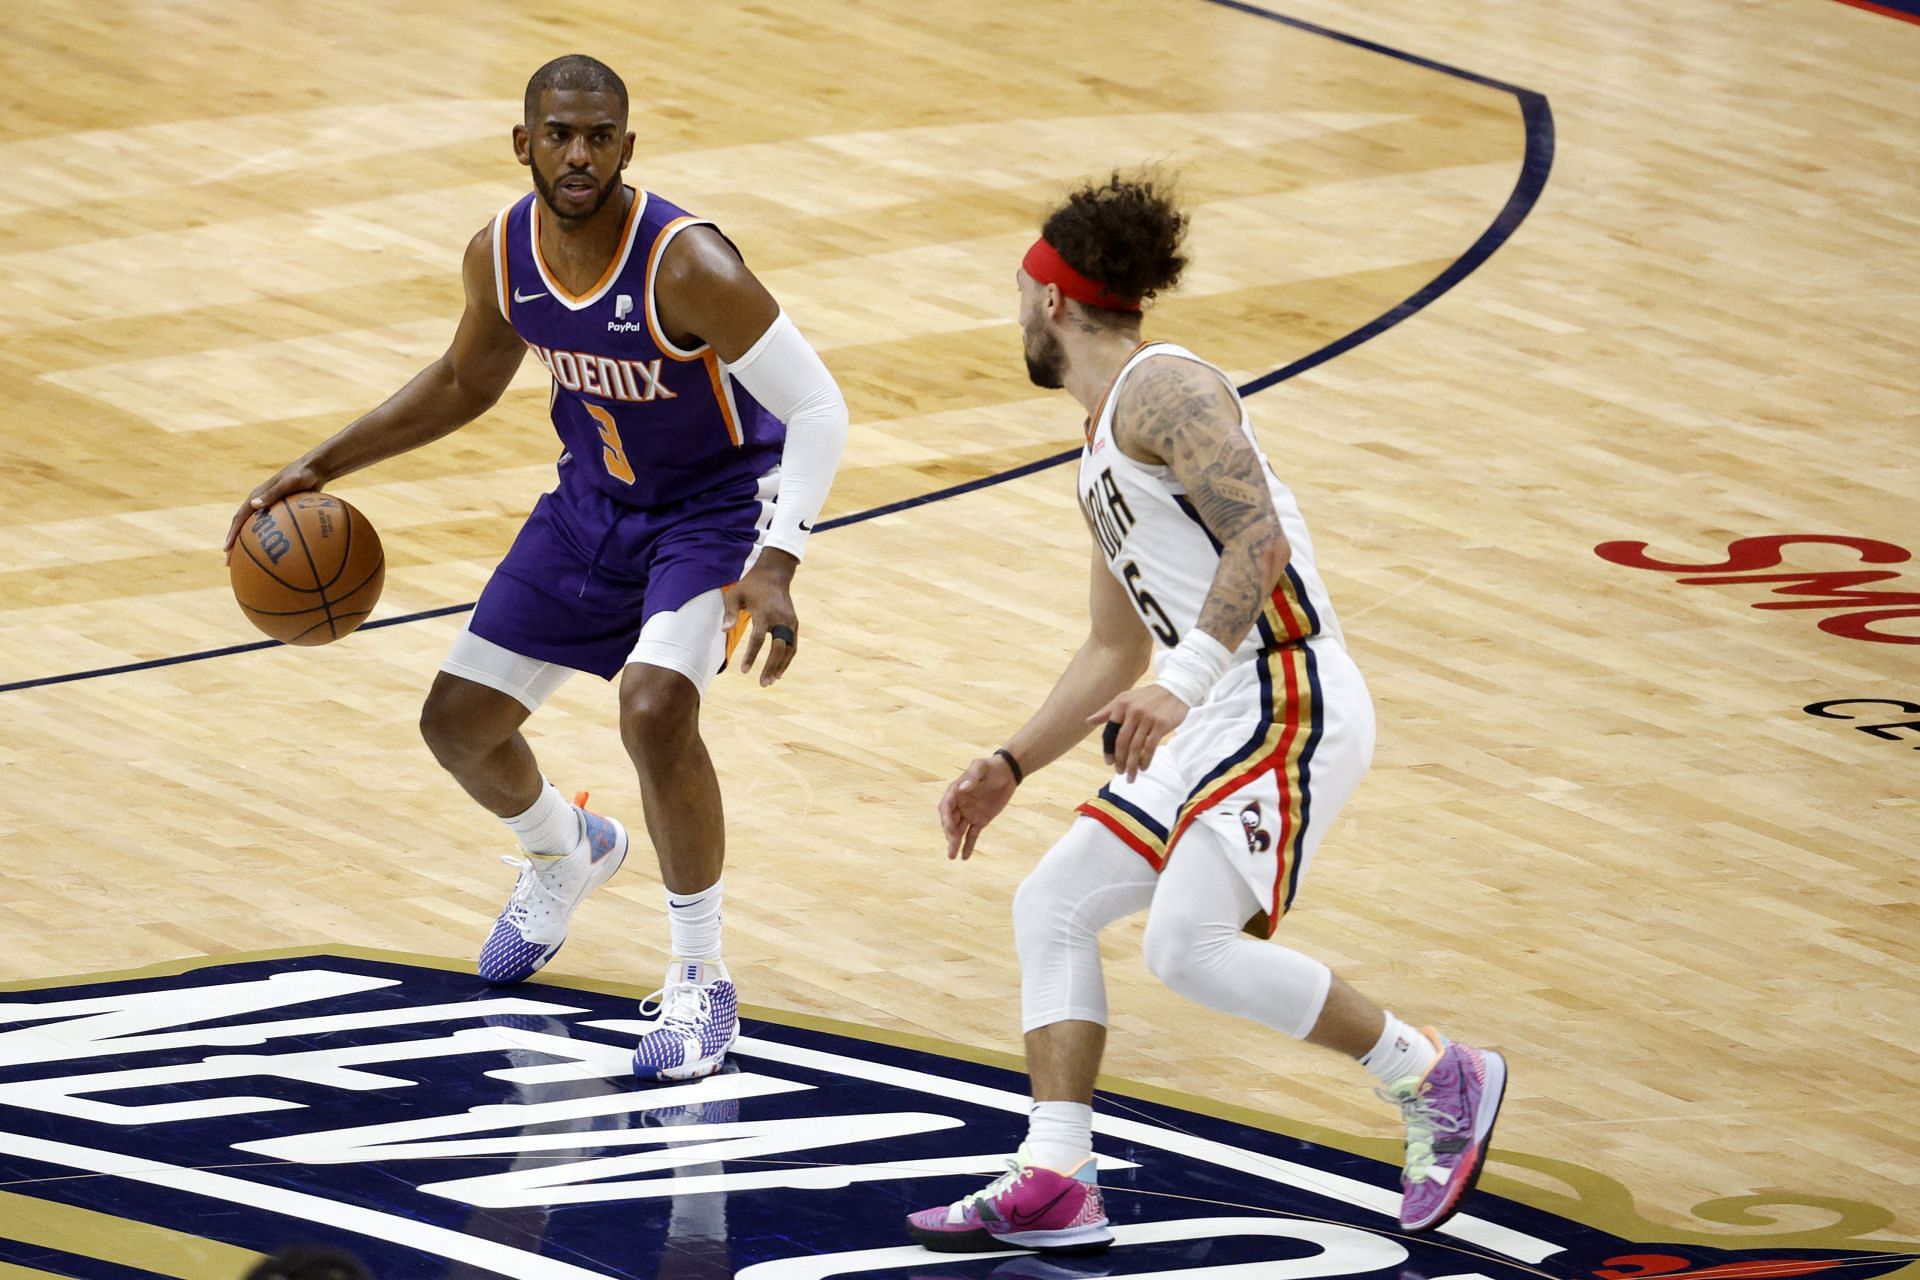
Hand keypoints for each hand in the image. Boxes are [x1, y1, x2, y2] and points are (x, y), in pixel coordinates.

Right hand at [226, 459, 326, 558]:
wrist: (316, 469)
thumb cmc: (303, 475)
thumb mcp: (289, 483)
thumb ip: (273, 493)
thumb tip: (253, 505)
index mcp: (257, 496)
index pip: (239, 519)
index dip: (232, 535)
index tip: (227, 550)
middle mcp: (260, 503)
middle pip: (243, 526)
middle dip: (235, 544)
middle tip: (231, 562)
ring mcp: (271, 507)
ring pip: (256, 529)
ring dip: (250, 544)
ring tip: (248, 562)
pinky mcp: (282, 511)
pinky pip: (273, 528)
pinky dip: (270, 539)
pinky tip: (277, 553)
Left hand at [725, 549, 799, 686]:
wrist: (774, 574)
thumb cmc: (750, 586)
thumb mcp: (735, 595)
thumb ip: (730, 613)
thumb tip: (724, 631)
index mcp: (765, 613)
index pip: (759, 639)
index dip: (752, 656)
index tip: (744, 671)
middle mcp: (780, 618)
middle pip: (778, 648)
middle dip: (771, 666)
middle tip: (763, 683)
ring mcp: (790, 621)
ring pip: (789, 649)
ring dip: (781, 666)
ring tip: (770, 681)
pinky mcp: (794, 624)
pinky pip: (793, 645)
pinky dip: (787, 659)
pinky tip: (779, 672)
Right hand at [939, 754, 1018, 859]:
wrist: (1007, 773)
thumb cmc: (991, 767)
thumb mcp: (981, 767)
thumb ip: (973, 776)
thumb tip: (963, 788)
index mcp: (955, 791)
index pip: (946, 807)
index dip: (946, 818)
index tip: (950, 828)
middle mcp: (959, 805)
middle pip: (950, 822)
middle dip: (950, 834)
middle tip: (952, 845)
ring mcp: (969, 814)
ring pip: (959, 831)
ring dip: (955, 843)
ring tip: (952, 857)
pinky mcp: (980, 820)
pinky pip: (972, 835)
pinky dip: (969, 846)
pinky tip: (964, 857)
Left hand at [1089, 685, 1189, 781]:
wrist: (1175, 690)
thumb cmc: (1148, 697)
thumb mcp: (1126, 699)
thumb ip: (1108, 711)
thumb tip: (1088, 721)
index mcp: (1122, 704)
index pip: (1110, 731)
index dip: (1108, 749)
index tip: (1109, 762)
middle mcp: (1133, 710)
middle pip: (1122, 741)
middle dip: (1119, 760)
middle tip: (1119, 772)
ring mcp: (1148, 717)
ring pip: (1136, 747)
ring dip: (1132, 764)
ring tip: (1130, 775)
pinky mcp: (1161, 724)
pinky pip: (1150, 746)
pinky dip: (1146, 760)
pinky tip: (1143, 767)